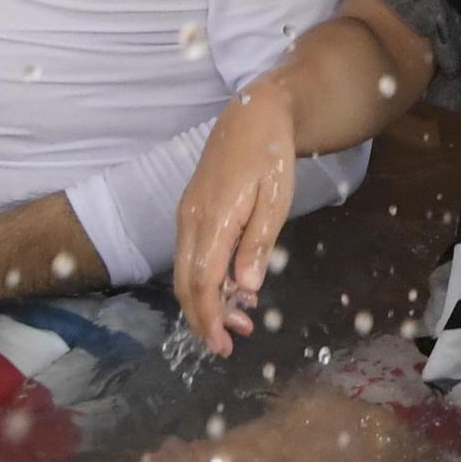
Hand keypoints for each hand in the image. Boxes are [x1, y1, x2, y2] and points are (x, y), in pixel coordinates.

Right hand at [173, 84, 299, 354]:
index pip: (201, 280)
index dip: (208, 316)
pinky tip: (231, 288)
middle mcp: (190, 219)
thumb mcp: (275, 199)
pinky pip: (191, 255)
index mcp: (213, 218)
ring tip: (239, 323)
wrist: (254, 114)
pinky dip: (206, 279)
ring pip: (185, 271)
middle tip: (228, 347)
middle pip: (185, 282)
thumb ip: (258, 242)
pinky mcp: (191, 211)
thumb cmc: (270, 156)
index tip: (221, 345)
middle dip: (203, 318)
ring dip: (206, 302)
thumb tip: (247, 287)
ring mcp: (187, 214)